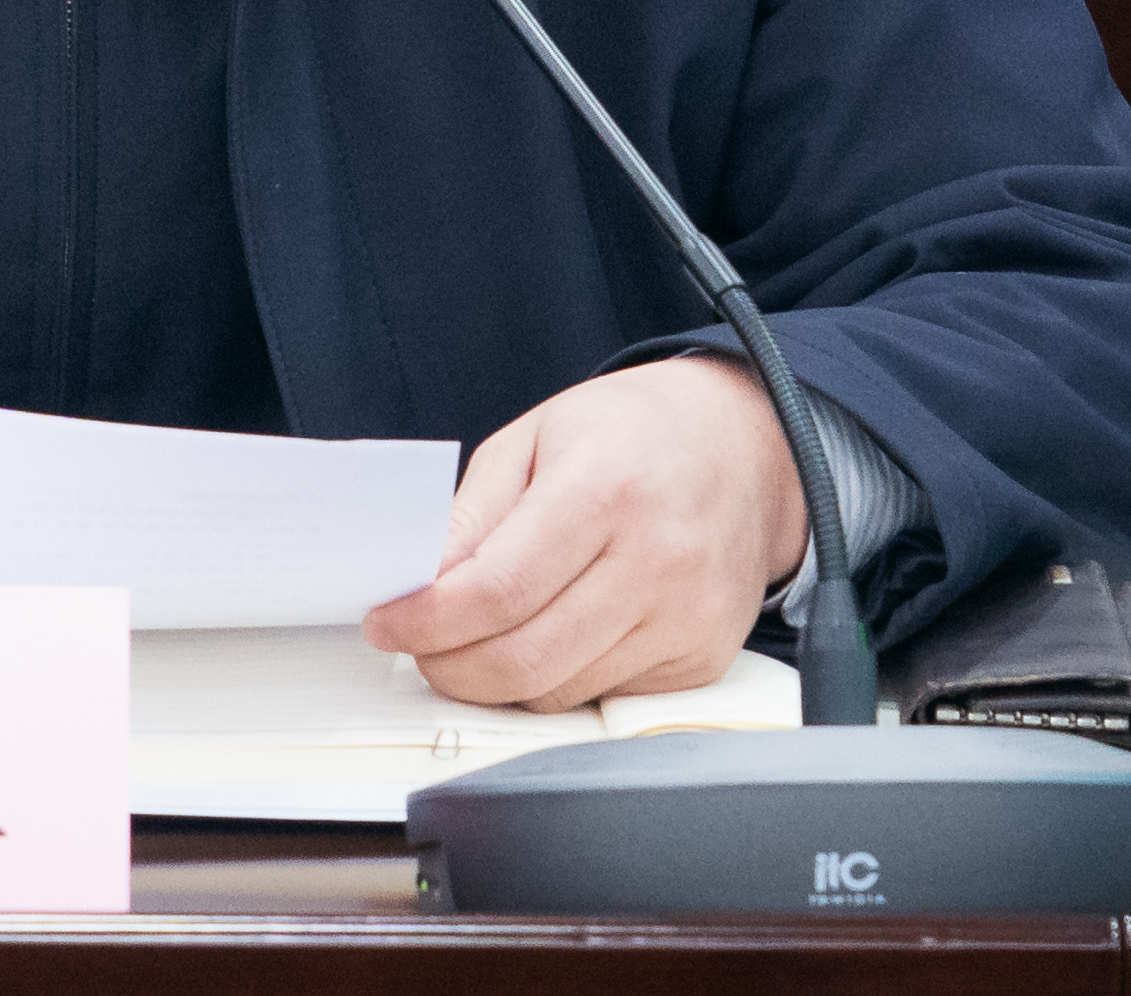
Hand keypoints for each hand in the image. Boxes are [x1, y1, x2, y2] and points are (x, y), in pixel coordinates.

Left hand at [362, 354, 804, 711]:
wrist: (742, 445)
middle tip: (419, 646)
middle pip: (523, 658)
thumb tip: (419, 587)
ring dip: (496, 679)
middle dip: (447, 666)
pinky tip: (548, 636)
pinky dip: (555, 679)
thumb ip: (473, 516)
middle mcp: (655, 560)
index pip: (498, 589)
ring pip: (557, 691)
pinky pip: (601, 697)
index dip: (428, 620)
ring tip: (476, 639)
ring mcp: (685, 618)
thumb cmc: (630, 433)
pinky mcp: (701, 659)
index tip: (388, 623)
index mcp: (606, 489)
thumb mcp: (533, 439)